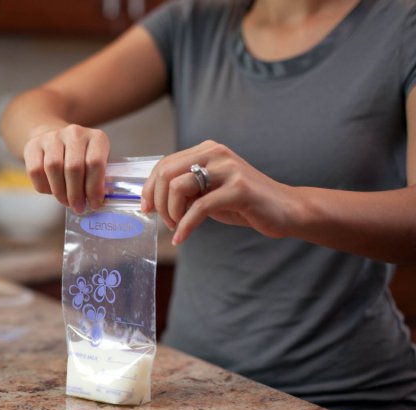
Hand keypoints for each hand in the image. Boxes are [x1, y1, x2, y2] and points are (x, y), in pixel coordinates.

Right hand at [23, 124, 110, 212]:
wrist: (55, 140)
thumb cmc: (82, 158)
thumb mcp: (97, 164)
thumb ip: (99, 179)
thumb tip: (97, 201)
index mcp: (96, 137)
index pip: (95, 163)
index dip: (94, 187)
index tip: (94, 204)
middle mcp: (74, 133)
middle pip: (73, 167)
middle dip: (76, 193)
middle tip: (78, 207)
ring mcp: (52, 137)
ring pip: (53, 167)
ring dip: (60, 192)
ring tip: (65, 201)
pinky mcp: (33, 145)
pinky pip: (35, 170)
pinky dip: (43, 186)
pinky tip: (51, 191)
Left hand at [141, 140, 298, 244]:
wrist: (286, 209)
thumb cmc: (244, 203)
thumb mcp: (209, 191)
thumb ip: (186, 189)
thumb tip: (152, 199)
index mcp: (207, 150)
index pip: (165, 164)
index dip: (149, 187)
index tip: (145, 208)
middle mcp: (216, 153)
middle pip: (166, 173)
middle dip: (157, 201)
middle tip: (165, 221)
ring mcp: (228, 169)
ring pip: (178, 187)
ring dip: (171, 213)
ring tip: (177, 227)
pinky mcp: (238, 189)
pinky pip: (199, 208)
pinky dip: (185, 226)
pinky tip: (181, 238)